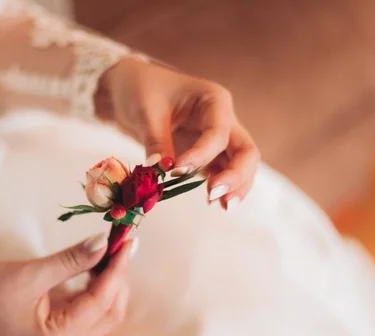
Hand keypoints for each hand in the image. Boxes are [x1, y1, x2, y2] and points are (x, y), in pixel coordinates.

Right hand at [0, 233, 136, 335]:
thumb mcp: (29, 273)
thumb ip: (70, 260)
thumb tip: (104, 243)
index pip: (101, 303)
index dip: (117, 270)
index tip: (127, 242)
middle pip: (110, 312)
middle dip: (119, 277)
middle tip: (121, 244)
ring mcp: (63, 335)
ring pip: (104, 311)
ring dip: (111, 281)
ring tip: (111, 251)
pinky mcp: (60, 324)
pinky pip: (90, 306)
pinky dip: (99, 284)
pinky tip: (96, 263)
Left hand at [97, 57, 259, 209]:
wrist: (129, 90)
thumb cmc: (141, 90)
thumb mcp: (146, 112)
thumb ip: (157, 141)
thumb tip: (161, 170)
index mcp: (214, 100)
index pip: (218, 133)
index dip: (201, 155)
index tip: (177, 171)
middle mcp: (223, 119)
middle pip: (245, 151)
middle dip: (236, 174)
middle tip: (215, 194)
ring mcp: (218, 139)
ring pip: (240, 165)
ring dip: (235, 186)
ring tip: (223, 206)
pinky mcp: (207, 155)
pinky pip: (221, 173)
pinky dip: (222, 188)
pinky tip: (215, 204)